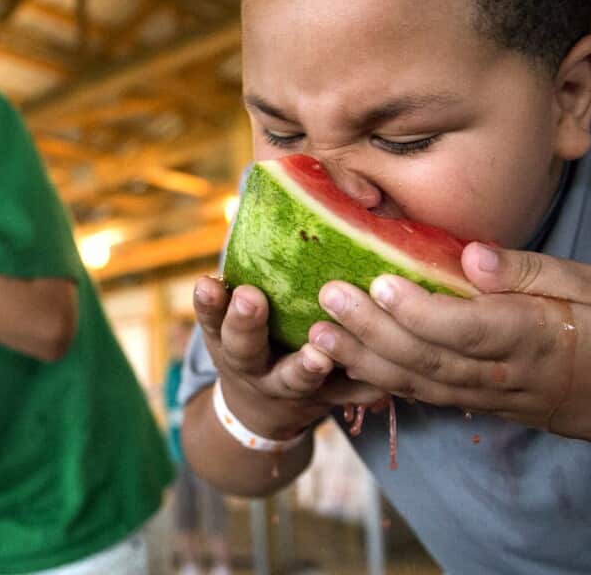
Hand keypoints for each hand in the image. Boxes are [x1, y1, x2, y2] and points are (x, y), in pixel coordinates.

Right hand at [193, 276, 387, 440]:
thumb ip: (255, 267)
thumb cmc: (258, 335)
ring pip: (293, 380)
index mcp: (227, 336)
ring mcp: (285, 387)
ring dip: (305, 367)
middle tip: (252, 300)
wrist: (263, 409)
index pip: (211, 315)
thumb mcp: (240, 310)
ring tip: (319, 355)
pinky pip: (345, 398)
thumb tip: (285, 181)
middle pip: (242, 348)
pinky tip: (381, 382)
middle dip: (246, 324)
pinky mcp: (324, 402)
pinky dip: (362, 390)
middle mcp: (251, 363)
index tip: (209, 282)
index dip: (209, 302)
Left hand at [309, 242, 590, 442]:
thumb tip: (473, 256)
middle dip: (372, 330)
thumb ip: (530, 271)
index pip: (467, 327)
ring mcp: (488, 397)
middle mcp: (503, 374)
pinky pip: (423, 396)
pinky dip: (381, 381)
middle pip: (428, 357)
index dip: (420, 309)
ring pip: (417, 383)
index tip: (379, 281)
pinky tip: (345, 360)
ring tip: (318, 332)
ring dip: (363, 359)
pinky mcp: (478, 404)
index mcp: (535, 337)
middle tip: (328, 297)